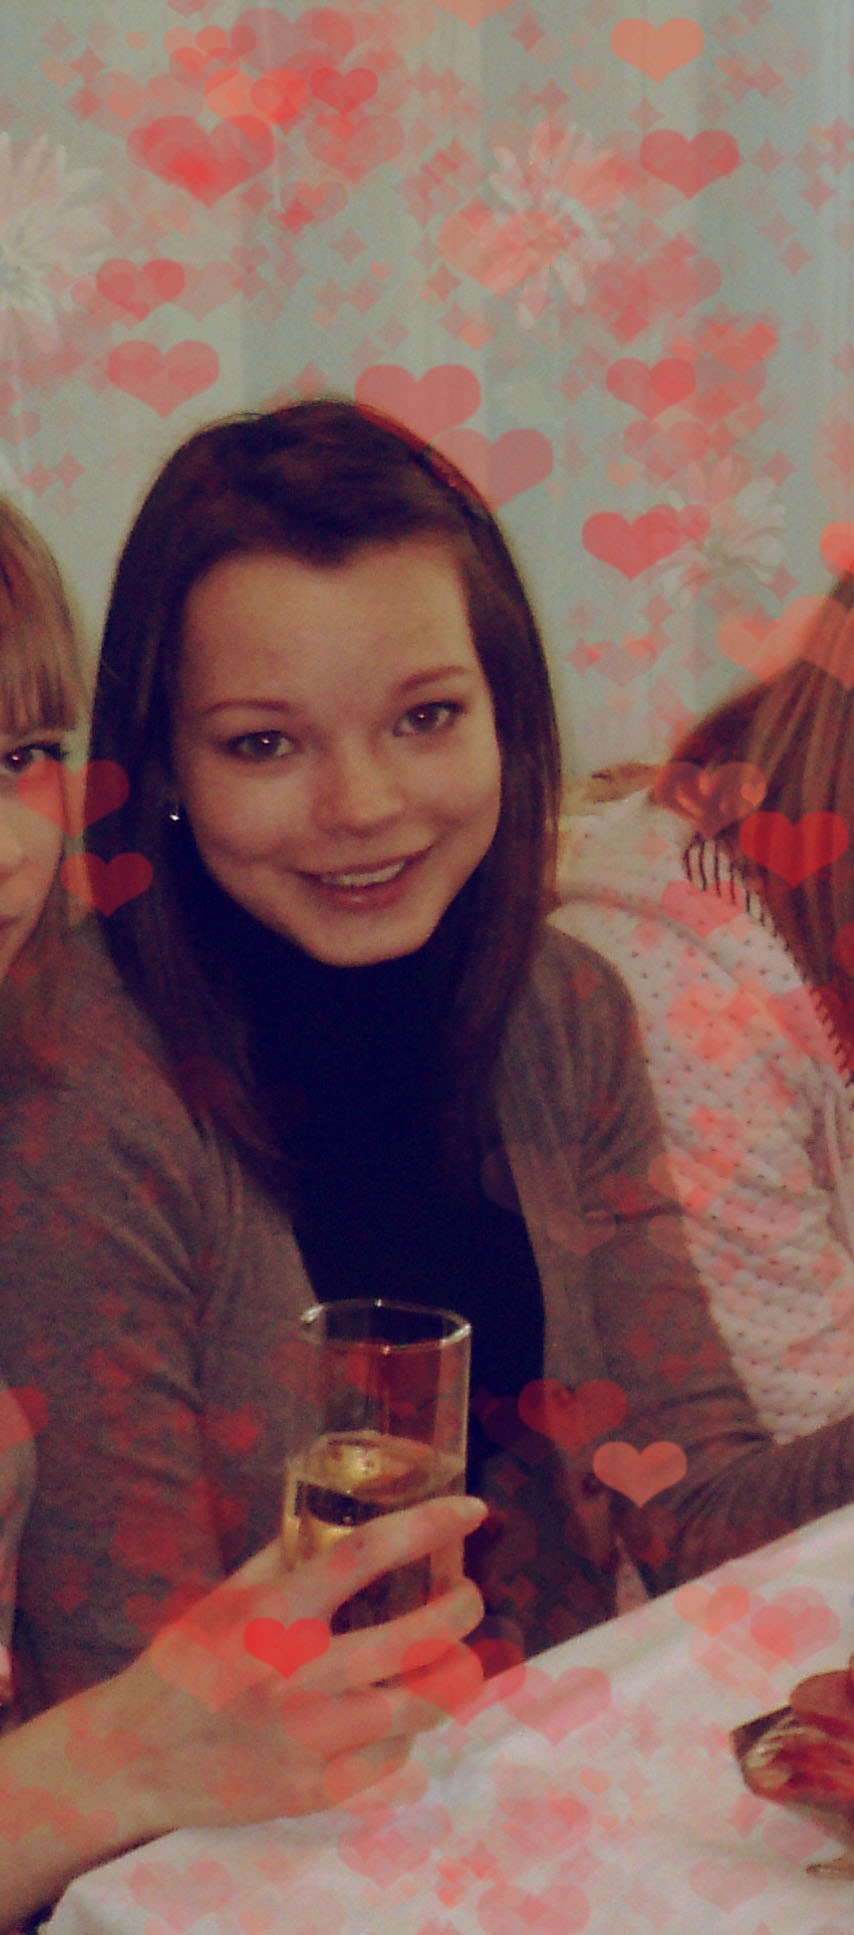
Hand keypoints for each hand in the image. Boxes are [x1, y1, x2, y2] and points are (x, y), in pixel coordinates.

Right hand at [66, 1493, 487, 1837]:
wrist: (135, 1759)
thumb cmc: (184, 1664)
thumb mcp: (225, 1596)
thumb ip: (286, 1559)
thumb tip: (346, 1514)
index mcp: (271, 1615)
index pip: (364, 1554)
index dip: (426, 1527)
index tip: (470, 1509)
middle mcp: (295, 1676)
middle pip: (414, 1640)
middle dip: (461, 1610)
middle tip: (467, 1596)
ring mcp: (308, 1740)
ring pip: (420, 1708)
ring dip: (452, 1676)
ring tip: (453, 1658)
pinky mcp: (315, 1791)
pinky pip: (394, 1760)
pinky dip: (411, 1733)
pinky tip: (403, 1715)